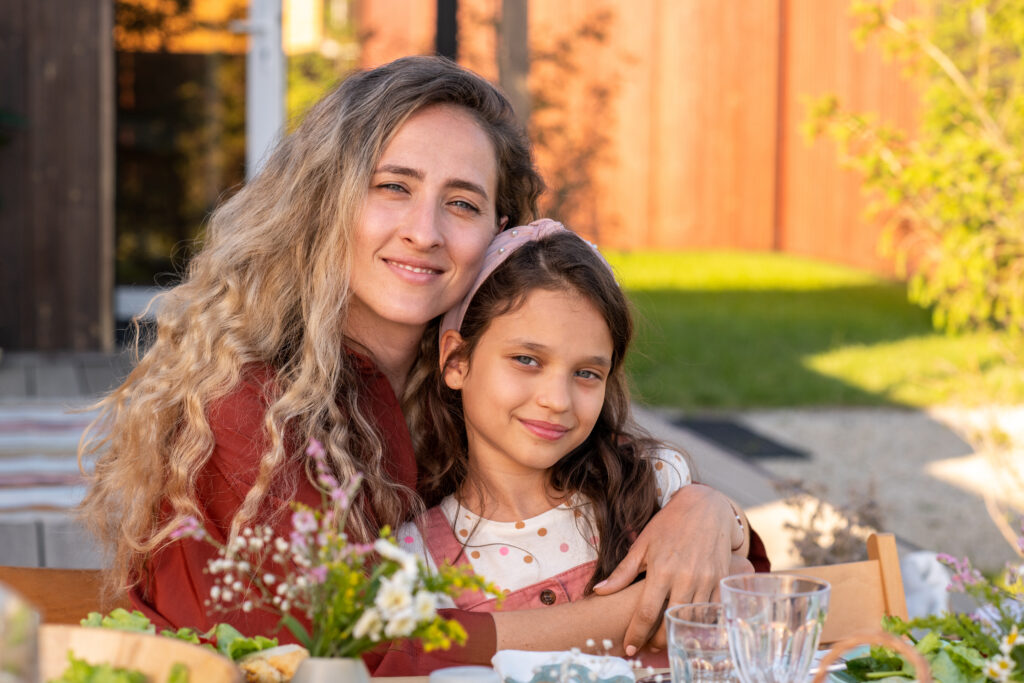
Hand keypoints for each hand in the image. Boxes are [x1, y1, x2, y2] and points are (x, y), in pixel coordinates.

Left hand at [592, 484, 742, 655]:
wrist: (705, 507)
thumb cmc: (669, 524)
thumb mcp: (643, 544)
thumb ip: (623, 572)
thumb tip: (598, 591)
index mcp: (661, 570)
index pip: (646, 613)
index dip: (636, 634)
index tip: (628, 648)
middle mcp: (685, 578)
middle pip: (670, 623)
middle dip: (657, 641)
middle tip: (647, 647)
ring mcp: (706, 580)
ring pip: (692, 621)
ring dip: (678, 635)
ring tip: (665, 640)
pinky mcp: (721, 580)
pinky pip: (713, 612)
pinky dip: (702, 624)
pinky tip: (690, 628)